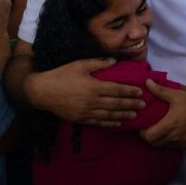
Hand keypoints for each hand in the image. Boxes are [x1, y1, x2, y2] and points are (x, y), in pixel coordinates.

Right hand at [28, 59, 143, 127]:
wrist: (43, 92)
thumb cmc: (61, 75)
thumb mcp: (80, 64)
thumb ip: (98, 63)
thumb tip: (114, 61)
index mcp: (94, 86)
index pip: (117, 89)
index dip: (129, 91)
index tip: (140, 92)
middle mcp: (93, 101)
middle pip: (116, 103)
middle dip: (131, 104)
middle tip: (143, 105)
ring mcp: (87, 112)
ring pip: (110, 115)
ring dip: (124, 115)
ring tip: (135, 115)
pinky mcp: (81, 119)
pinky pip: (99, 122)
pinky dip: (110, 123)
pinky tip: (118, 123)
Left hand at [140, 81, 185, 147]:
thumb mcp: (176, 95)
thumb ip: (160, 90)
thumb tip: (147, 82)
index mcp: (169, 126)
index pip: (148, 137)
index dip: (142, 133)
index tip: (142, 125)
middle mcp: (174, 138)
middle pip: (154, 144)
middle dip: (148, 137)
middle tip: (148, 128)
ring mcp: (182, 143)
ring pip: (164, 146)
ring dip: (159, 140)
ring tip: (159, 129)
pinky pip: (175, 146)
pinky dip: (170, 142)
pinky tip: (171, 132)